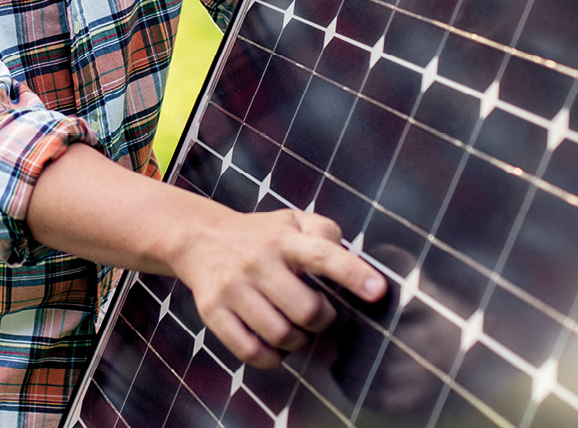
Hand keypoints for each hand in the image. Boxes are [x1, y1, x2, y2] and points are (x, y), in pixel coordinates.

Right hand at [169, 207, 386, 368]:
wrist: (199, 238)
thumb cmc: (260, 235)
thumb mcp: (292, 220)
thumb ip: (325, 232)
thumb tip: (351, 259)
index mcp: (284, 239)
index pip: (322, 256)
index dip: (352, 274)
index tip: (377, 291)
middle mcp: (257, 262)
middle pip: (305, 310)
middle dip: (322, 321)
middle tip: (320, 315)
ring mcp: (232, 288)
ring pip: (280, 335)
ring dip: (298, 341)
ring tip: (297, 330)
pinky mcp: (213, 311)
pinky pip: (249, 351)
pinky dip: (270, 357)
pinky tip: (274, 347)